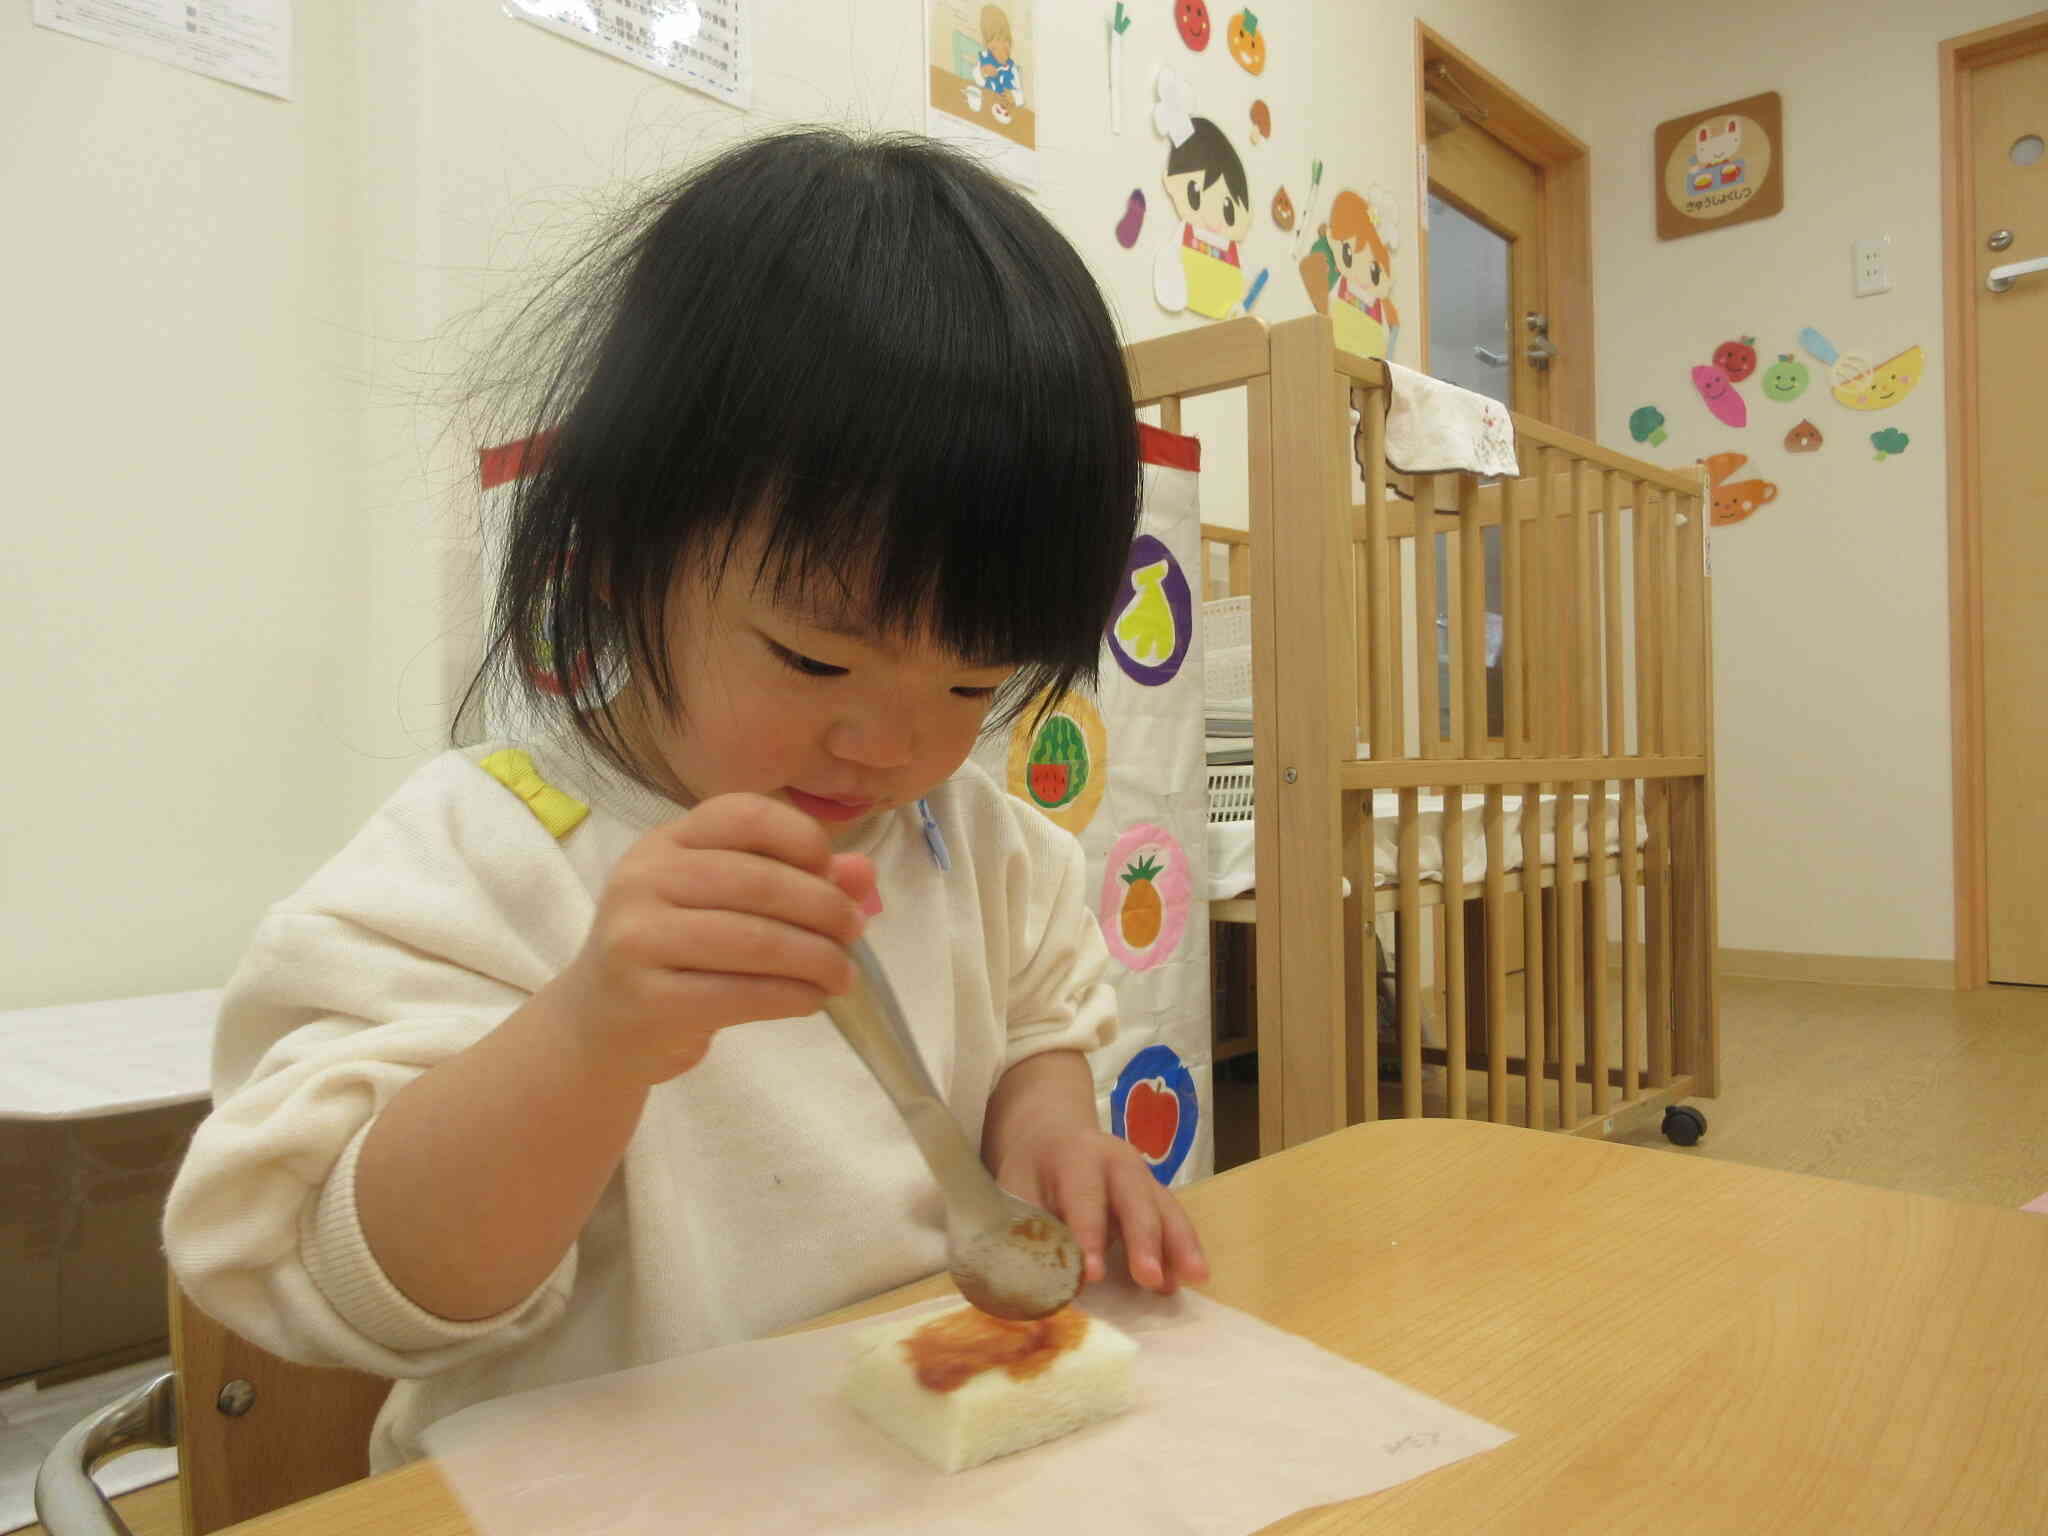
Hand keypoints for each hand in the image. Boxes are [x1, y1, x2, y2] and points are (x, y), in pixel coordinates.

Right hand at [550, 793, 875, 1084]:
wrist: (602, 1026)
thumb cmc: (676, 954)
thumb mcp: (725, 906)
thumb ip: (796, 881)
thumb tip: (864, 873)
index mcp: (667, 841)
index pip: (744, 814)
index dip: (802, 836)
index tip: (833, 872)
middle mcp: (645, 878)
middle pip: (759, 881)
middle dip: (825, 908)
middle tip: (855, 932)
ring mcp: (638, 936)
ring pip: (755, 941)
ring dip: (817, 960)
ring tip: (843, 976)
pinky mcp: (646, 996)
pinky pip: (739, 993)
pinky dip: (791, 997)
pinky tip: (811, 1000)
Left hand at [993, 1127, 1209, 1295]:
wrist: (1053, 1138)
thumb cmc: (1032, 1174)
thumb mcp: (1016, 1193)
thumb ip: (1027, 1233)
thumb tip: (1033, 1286)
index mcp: (1075, 1157)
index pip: (1084, 1197)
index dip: (1089, 1235)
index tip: (1093, 1274)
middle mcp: (1116, 1161)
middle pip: (1135, 1198)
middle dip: (1144, 1239)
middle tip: (1149, 1278)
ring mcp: (1142, 1176)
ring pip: (1165, 1207)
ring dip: (1179, 1244)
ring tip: (1194, 1278)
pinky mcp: (1155, 1193)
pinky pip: (1174, 1218)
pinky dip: (1184, 1247)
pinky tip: (1191, 1277)